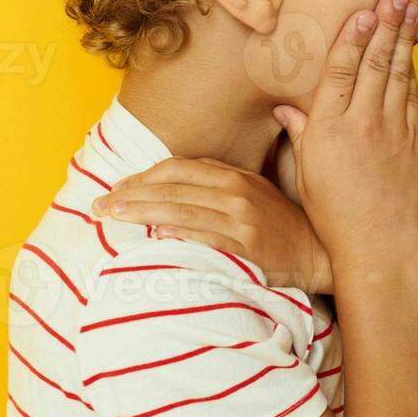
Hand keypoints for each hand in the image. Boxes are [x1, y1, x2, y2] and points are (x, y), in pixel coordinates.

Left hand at [93, 156, 332, 293]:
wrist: (319, 253)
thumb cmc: (284, 223)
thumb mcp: (259, 187)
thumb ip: (226, 174)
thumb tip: (185, 164)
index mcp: (235, 176)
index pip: (178, 168)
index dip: (143, 176)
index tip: (117, 188)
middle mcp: (236, 193)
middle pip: (172, 187)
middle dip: (130, 195)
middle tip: (98, 206)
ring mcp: (243, 220)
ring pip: (182, 211)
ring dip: (142, 212)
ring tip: (112, 217)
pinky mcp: (249, 247)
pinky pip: (207, 238)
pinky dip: (180, 235)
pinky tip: (156, 236)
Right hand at [282, 0, 417, 261]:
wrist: (379, 246)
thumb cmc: (334, 213)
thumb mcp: (305, 172)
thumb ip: (300, 131)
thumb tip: (286, 105)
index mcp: (328, 129)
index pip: (340, 72)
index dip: (352, 38)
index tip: (362, 11)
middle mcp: (362, 125)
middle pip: (374, 63)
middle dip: (386, 24)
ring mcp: (392, 131)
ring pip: (398, 74)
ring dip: (404, 37)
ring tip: (409, 6)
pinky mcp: (414, 141)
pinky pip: (413, 97)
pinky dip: (412, 70)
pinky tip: (412, 49)